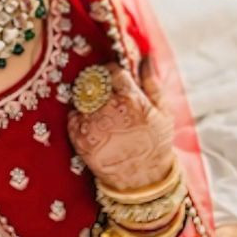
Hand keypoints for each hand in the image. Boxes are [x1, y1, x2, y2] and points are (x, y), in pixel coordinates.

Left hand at [67, 58, 174, 191]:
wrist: (141, 180)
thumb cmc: (155, 143)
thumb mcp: (163, 112)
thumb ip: (152, 81)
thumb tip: (146, 55)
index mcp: (132, 100)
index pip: (112, 71)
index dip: (112, 72)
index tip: (115, 78)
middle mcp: (110, 110)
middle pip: (93, 82)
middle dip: (98, 84)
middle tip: (107, 94)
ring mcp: (93, 125)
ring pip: (81, 97)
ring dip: (88, 99)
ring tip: (102, 111)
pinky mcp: (80, 139)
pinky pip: (72, 115)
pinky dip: (80, 115)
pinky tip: (94, 124)